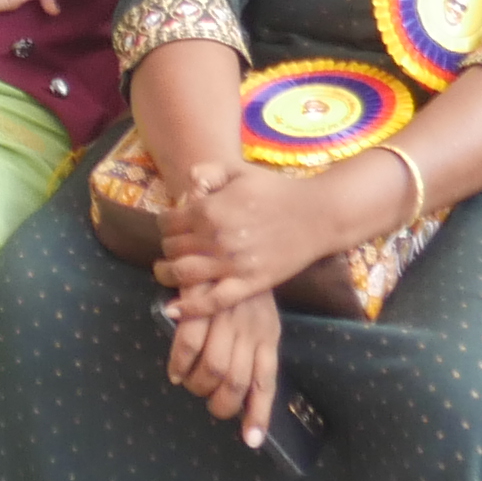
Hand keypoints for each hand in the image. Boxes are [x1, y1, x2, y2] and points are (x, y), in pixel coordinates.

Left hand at [154, 162, 323, 321]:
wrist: (316, 215)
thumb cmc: (276, 190)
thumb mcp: (239, 170)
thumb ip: (207, 171)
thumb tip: (185, 186)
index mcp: (209, 209)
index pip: (167, 223)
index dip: (165, 224)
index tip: (171, 227)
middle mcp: (215, 238)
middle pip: (172, 250)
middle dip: (167, 249)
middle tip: (172, 250)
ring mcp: (232, 264)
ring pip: (183, 276)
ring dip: (167, 276)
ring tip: (167, 273)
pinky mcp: (249, 285)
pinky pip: (212, 302)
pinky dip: (189, 308)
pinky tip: (172, 310)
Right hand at [167, 291, 293, 448]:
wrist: (226, 237)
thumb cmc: (241, 283)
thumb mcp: (259, 316)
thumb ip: (253, 347)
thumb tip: (244, 388)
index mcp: (268, 334)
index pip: (266, 382)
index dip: (258, 413)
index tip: (250, 440)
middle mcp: (251, 329)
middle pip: (237, 383)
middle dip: (221, 404)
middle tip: (208, 404)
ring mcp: (226, 318)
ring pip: (213, 369)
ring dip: (198, 385)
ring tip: (190, 385)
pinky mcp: (200, 306)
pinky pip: (188, 346)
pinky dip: (180, 364)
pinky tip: (175, 371)